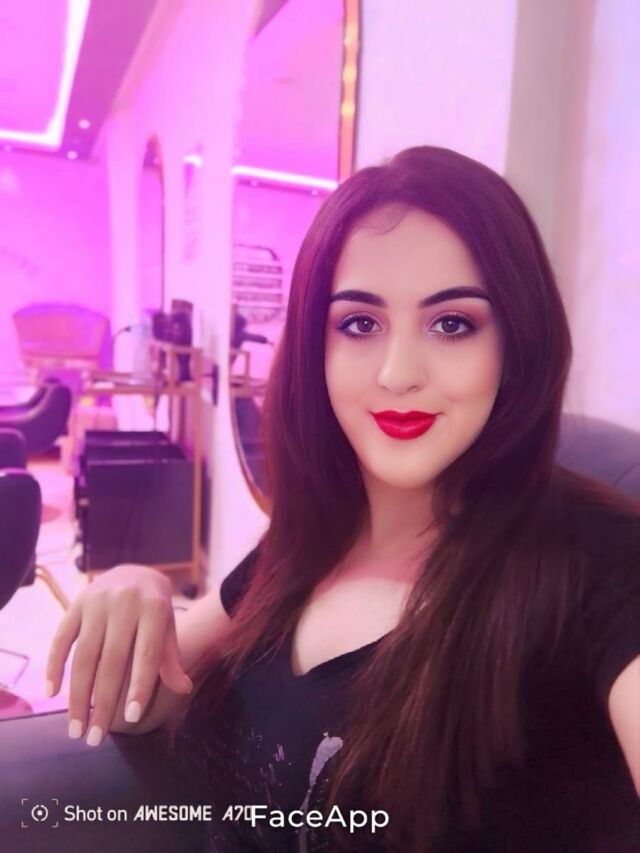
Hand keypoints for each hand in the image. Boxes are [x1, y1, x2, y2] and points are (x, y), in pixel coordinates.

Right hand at [45, 564, 192, 745]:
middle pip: (112, 662)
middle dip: (103, 704)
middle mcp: (125, 603)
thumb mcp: (168, 627)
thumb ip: (170, 659)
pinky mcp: (76, 603)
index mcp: (154, 608)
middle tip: (95, 739)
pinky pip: (62, 638)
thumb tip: (183, 689)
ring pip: (84, 656)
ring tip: (76, 728)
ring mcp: (97, 602)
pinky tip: (53, 693)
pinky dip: (55, 666)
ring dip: (78, 696)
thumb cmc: (155, 608)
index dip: (140, 686)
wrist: (135, 570)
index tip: (131, 718)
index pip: (147, 654)